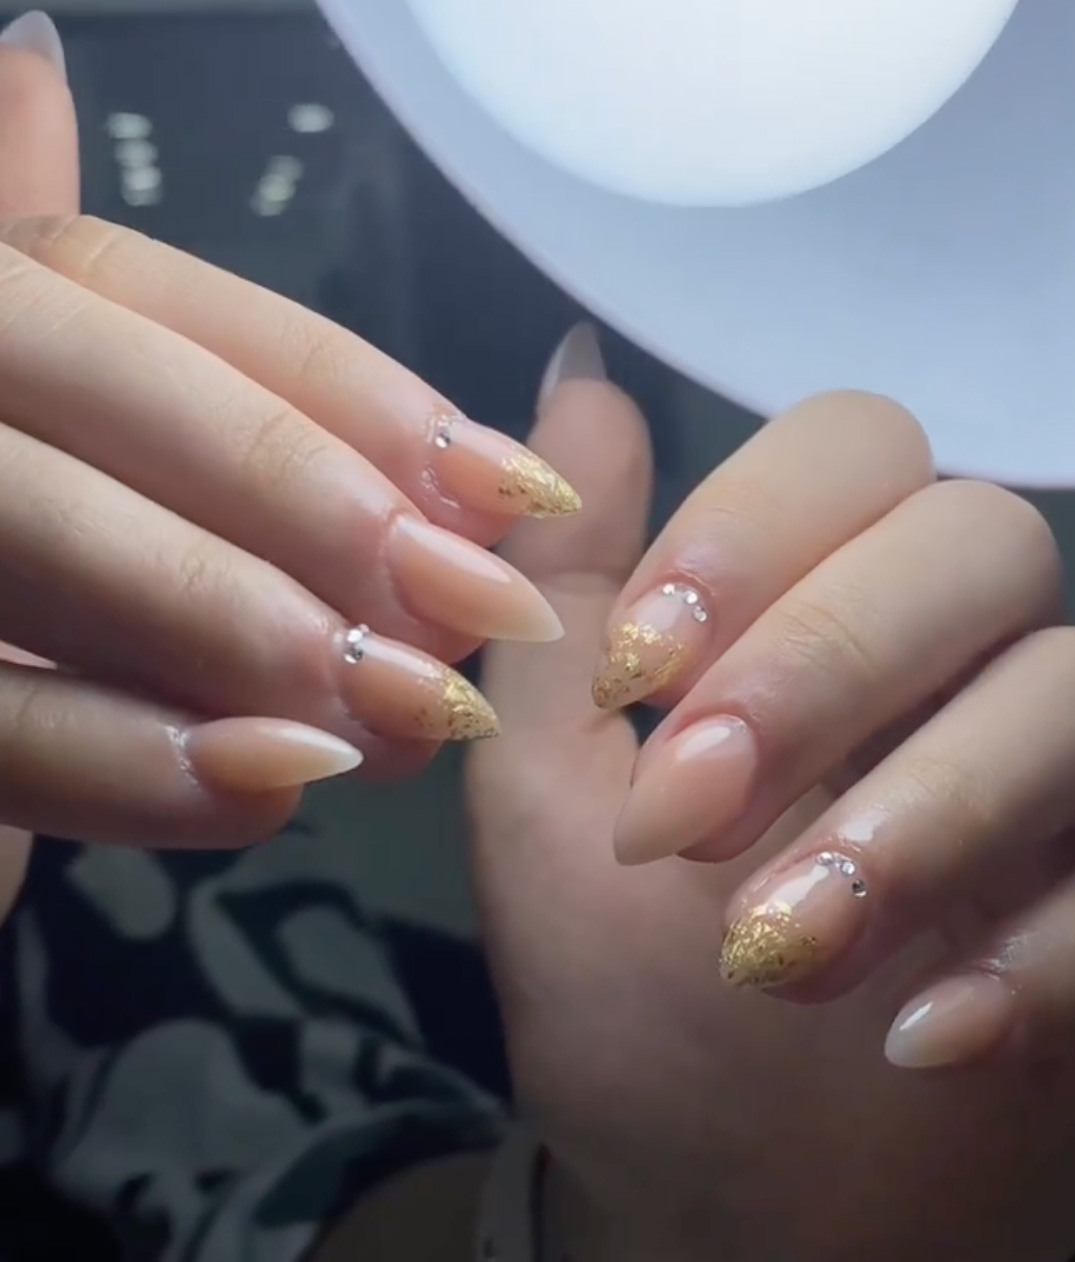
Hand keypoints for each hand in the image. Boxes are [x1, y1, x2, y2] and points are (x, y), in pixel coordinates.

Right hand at [0, 33, 573, 858]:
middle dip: (300, 495)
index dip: (352, 397)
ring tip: (405, 706)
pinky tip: (273, 784)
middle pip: (89, 381)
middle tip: (472, 606)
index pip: (169, 304)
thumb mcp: (232, 512)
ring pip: (26, 520)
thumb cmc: (137, 632)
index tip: (513, 491)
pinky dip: (125, 757)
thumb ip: (378, 460)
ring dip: (233, 616)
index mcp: (20, 319)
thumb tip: (587, 389)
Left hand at [468, 360, 1074, 1261]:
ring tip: (776, 951)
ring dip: (921, 819)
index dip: (755, 536)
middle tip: (692, 813)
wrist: (723, 1203)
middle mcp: (968, 661)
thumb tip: (573, 371)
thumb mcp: (545, 782)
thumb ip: (564, 583)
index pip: (857, 447)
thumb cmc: (624, 991)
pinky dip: (1050, 951)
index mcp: (824, 606)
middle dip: (829, 665)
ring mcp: (1073, 789)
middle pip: (983, 543)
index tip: (635, 675)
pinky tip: (924, 1037)